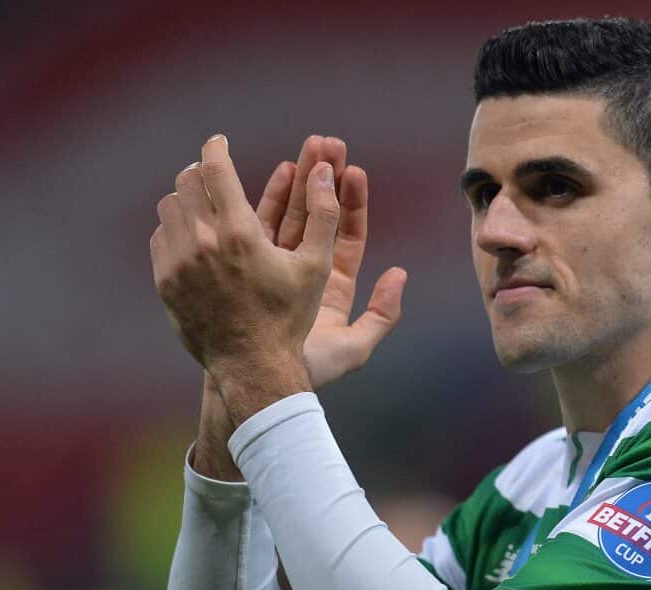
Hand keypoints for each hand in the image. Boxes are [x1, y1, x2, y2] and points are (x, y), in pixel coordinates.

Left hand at [151, 135, 332, 420]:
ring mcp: (178, 263)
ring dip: (186, 198)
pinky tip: (191, 235)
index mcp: (239, 233)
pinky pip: (160, 237)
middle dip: (202, 172)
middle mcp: (202, 242)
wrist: (252, 366)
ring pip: (169, 207)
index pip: (215, 168)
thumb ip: (325, 214)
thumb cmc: (290, 317)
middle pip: (187, 182)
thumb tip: (326, 169)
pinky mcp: (164, 282)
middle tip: (214, 172)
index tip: (219, 142)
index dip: (216, 148)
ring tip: (203, 202)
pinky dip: (174, 228)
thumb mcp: (317, 266)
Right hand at [255, 135, 407, 388]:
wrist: (255, 387)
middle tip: (328, 141)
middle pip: (320, 217)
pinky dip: (270, 200)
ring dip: (299, 182)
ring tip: (307, 148)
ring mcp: (276, 269)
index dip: (353, 202)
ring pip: (290, 216)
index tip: (354, 169)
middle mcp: (306, 275)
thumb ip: (382, 314)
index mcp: (334, 290)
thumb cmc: (305, 372)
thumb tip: (400, 274)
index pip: (348, 236)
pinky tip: (278, 173)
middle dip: (325, 179)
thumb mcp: (355, 347)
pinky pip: (262, 227)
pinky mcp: (250, 268)